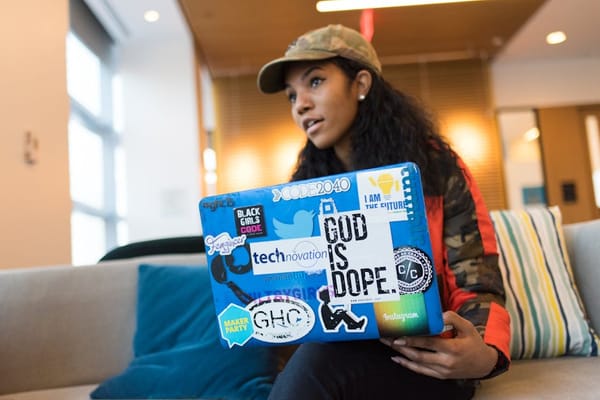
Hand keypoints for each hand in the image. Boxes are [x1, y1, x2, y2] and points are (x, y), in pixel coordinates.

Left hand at [379, 311, 497, 379]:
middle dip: (401, 347)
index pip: (429, 344)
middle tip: (387, 338)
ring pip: (418, 364)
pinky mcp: (440, 376)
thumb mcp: (468, 327)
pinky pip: (421, 371)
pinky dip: (408, 366)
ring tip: (388, 345)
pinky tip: (397, 359)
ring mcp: (443, 371)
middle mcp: (446, 362)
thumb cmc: (474, 343)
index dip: (413, 340)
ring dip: (401, 355)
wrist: (484, 364)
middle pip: (419, 355)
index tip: (399, 336)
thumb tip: (439, 314)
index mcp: (453, 349)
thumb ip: (453, 318)